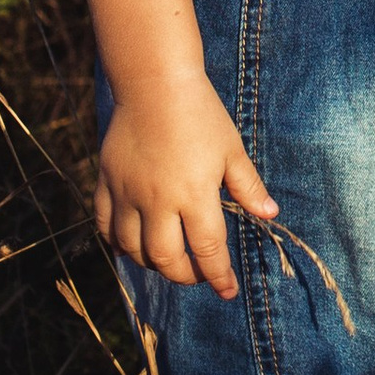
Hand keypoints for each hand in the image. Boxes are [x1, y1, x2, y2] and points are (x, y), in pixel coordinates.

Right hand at [96, 70, 277, 297]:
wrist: (154, 83)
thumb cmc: (201, 114)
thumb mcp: (232, 150)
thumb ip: (248, 187)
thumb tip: (270, 215)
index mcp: (195, 194)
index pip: (207, 250)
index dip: (218, 276)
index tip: (227, 291)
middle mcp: (158, 201)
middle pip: (166, 259)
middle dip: (184, 276)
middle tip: (197, 274)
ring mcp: (128, 193)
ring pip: (131, 249)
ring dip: (150, 263)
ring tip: (167, 260)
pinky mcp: (106, 182)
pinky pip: (104, 225)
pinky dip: (116, 242)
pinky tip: (130, 244)